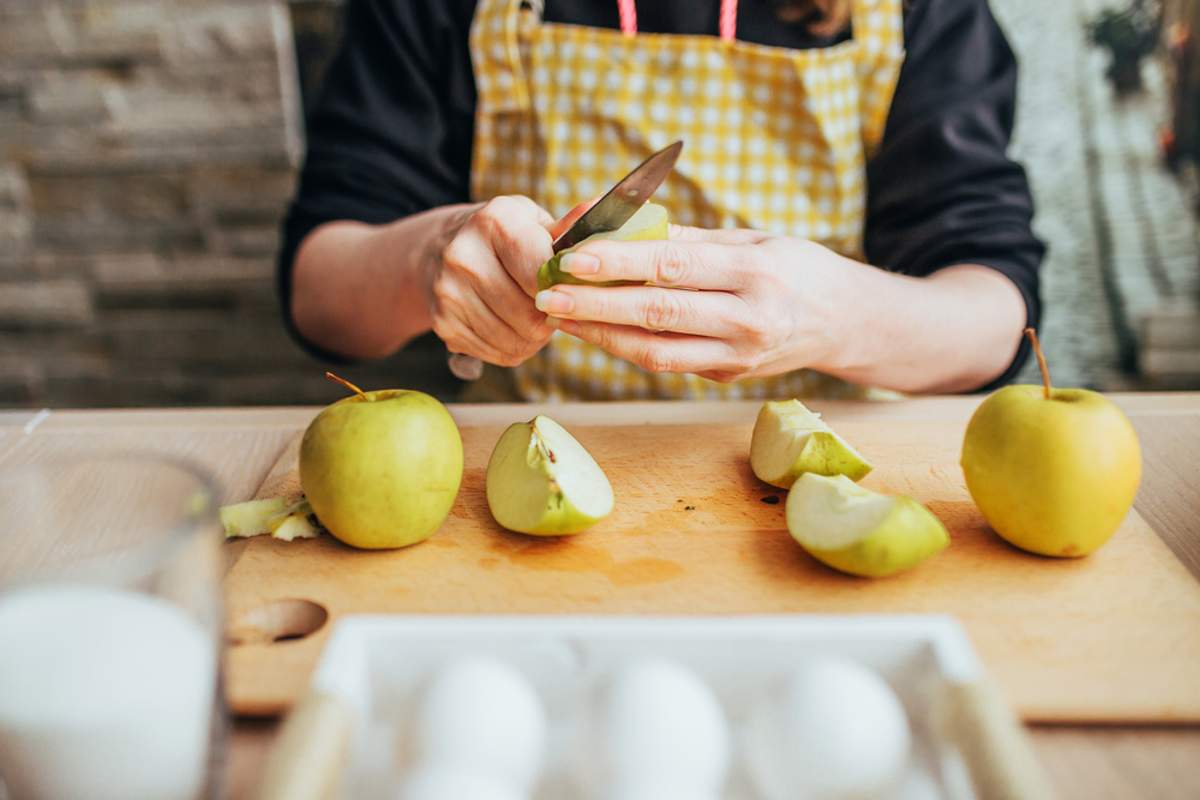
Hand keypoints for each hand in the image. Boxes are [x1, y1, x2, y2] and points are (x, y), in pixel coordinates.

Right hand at [428, 196, 585, 366]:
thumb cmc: (503, 237)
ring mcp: (449, 292)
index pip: (542, 273)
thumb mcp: (534, 222)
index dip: (563, 289)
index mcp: (495, 221)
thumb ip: (570, 228)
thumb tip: (603, 206)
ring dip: (533, 337)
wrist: (441, 249)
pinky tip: (508, 325)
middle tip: (551, 306)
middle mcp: (464, 254)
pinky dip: (512, 347)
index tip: (567, 288)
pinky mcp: (443, 323)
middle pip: (530, 314)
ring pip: (516, 340)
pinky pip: (498, 354)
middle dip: (550, 317)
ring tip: (531, 316)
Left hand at [532, 226, 850, 381]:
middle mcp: (749, 320)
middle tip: (547, 295)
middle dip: (595, 306)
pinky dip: (626, 346)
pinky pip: (667, 361)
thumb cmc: (793, 268)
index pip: (673, 266)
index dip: (619, 262)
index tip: (572, 256)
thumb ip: (688, 239)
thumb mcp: (752, 240)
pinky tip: (595, 330)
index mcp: (756, 273)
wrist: (844, 322)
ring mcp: (739, 356)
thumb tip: (621, 226)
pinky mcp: (727, 376)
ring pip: (656, 351)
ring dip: (601, 335)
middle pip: (658, 314)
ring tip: (560, 317)